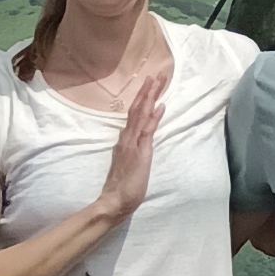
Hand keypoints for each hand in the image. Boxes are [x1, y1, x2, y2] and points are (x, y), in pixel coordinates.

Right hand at [97, 69, 170, 221]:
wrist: (114, 201)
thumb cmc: (122, 187)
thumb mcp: (129, 164)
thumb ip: (131, 150)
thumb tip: (137, 139)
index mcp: (124, 141)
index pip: (134, 115)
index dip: (142, 99)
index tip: (150, 85)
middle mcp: (126, 138)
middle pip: (137, 109)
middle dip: (147, 91)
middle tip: (156, 74)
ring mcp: (132, 144)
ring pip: (141, 114)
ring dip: (150, 97)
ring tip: (158, 81)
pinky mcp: (139, 152)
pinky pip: (147, 130)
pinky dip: (153, 117)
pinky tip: (160, 105)